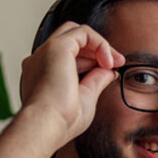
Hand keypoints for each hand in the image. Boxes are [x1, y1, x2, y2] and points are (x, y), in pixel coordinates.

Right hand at [19, 22, 123, 143]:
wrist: (46, 125)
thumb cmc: (60, 120)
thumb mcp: (85, 98)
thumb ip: (95, 81)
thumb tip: (109, 71)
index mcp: (42, 73)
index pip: (69, 57)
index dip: (92, 60)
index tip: (111, 70)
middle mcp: (40, 60)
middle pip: (71, 41)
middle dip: (96, 49)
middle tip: (116, 63)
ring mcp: (46, 52)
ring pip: (75, 32)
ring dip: (99, 45)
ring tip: (114, 62)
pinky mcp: (58, 47)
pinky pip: (83, 33)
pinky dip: (100, 43)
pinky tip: (108, 61)